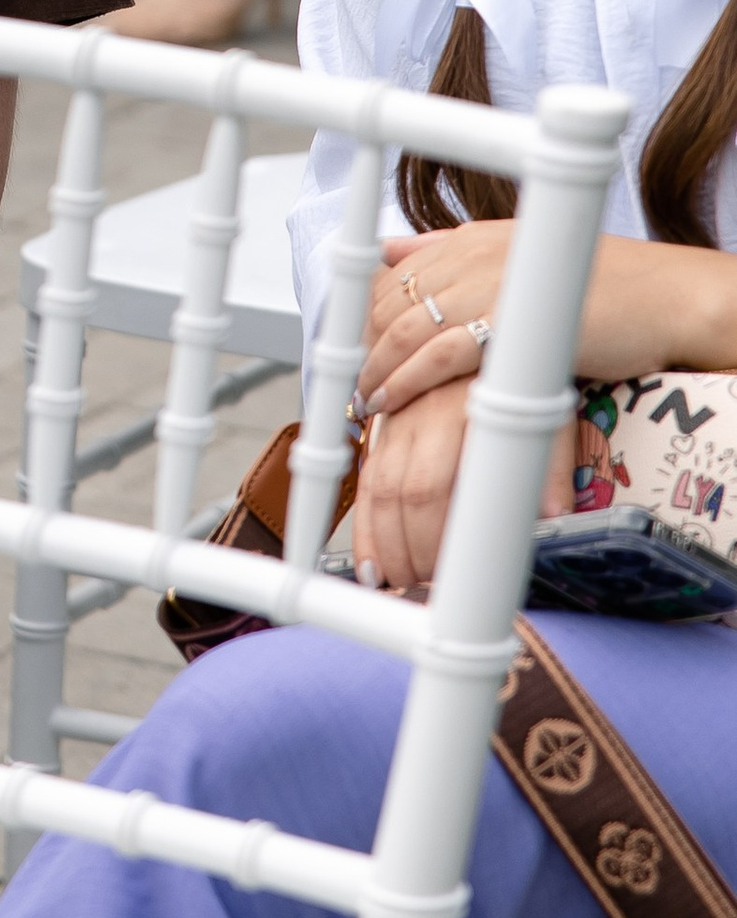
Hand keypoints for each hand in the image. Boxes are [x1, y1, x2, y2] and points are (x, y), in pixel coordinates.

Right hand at [353, 377, 574, 592]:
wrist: (489, 325)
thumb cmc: (525, 377)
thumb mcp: (547, 413)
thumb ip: (547, 464)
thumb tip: (552, 516)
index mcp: (463, 412)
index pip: (434, 486)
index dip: (433, 537)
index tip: (449, 579)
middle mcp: (423, 414)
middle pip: (400, 491)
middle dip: (408, 550)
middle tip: (426, 591)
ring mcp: (400, 417)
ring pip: (376, 486)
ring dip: (382, 543)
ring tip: (396, 585)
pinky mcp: (389, 426)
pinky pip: (367, 478)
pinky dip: (365, 524)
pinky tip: (371, 563)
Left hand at [367, 226, 736, 417]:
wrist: (662, 297)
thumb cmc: (600, 283)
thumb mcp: (518, 252)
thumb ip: (452, 251)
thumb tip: (392, 250)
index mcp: (470, 239)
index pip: (393, 275)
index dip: (364, 317)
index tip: (353, 349)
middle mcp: (471, 256)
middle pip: (390, 302)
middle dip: (361, 345)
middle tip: (349, 382)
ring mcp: (489, 289)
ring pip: (406, 330)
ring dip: (375, 370)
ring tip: (363, 400)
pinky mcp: (510, 326)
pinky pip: (441, 356)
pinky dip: (406, 381)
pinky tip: (390, 402)